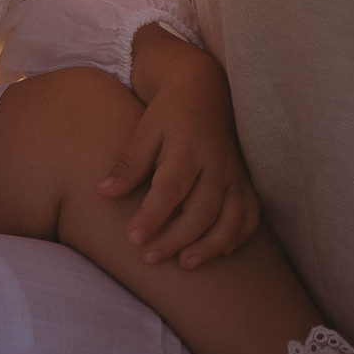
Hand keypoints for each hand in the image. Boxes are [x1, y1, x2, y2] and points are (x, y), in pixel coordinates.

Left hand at [98, 27, 258, 268]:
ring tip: (185, 264)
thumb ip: (128, 164)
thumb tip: (102, 193)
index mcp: (187, 149)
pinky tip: (222, 251)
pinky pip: (250, 214)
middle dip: (176, 238)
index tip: (132, 239)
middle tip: (148, 257)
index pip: (170, 188)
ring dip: (211, 245)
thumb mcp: (144, 131)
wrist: (206, 90)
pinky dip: (239, 235)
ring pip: (231, 217)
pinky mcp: (245, 181)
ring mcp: (234, 174)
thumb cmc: (169, 113)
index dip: (152, 216)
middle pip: (201, 209)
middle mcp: (216, 164)